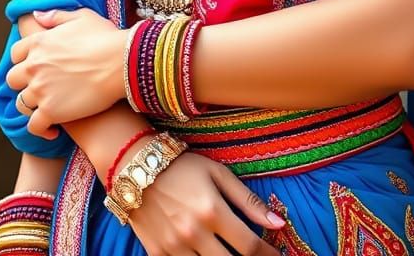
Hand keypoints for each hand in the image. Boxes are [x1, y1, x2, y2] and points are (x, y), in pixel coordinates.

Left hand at [6, 8, 125, 138]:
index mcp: (39, 42)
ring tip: (46, 109)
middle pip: (14, 79)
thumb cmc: (105, 38)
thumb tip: (37, 15)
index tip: (34, 66)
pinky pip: (35, 126)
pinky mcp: (50, 111)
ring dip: (32, 106)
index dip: (23, 61)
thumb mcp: (82, 17)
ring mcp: (40, 90)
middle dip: (23, 83)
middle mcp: (34, 66)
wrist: (121, 63)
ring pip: (22, 104)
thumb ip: (56, 16)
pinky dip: (41, 130)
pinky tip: (53, 130)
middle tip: (40, 87)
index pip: (16, 53)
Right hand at [129, 151, 283, 255]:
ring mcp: (174, 247)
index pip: (250, 246)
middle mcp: (194, 233)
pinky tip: (204, 253)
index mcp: (212, 211)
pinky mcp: (157, 254)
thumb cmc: (182, 167)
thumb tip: (278, 223)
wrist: (134, 167)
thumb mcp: (218, 173)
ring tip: (228, 251)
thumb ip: (248, 200)